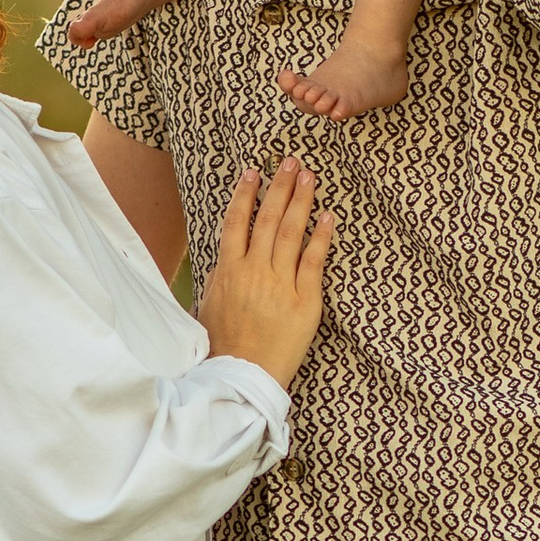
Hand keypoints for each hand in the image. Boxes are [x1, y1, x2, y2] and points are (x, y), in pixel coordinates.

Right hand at [196, 158, 333, 387]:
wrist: (242, 378)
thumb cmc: (223, 346)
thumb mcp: (210, 305)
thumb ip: (222, 275)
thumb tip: (229, 254)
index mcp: (227, 271)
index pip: (236, 222)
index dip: (246, 194)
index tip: (254, 172)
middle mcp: (253, 272)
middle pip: (267, 218)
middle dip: (279, 187)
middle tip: (291, 162)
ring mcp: (280, 285)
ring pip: (291, 232)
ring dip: (301, 201)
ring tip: (309, 177)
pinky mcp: (305, 302)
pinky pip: (314, 262)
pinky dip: (322, 237)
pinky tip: (329, 217)